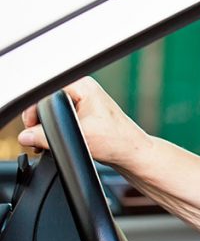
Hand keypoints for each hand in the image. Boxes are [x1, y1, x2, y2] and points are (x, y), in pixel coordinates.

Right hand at [18, 77, 151, 169]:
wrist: (132, 153)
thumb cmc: (117, 141)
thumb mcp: (79, 138)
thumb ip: (47, 137)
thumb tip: (25, 137)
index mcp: (83, 86)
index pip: (46, 91)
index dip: (35, 110)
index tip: (33, 126)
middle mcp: (83, 90)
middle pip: (47, 101)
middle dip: (40, 121)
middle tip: (37, 137)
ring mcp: (83, 101)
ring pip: (53, 111)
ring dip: (47, 127)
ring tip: (46, 141)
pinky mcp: (83, 114)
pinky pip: (61, 118)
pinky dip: (55, 130)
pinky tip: (54, 142)